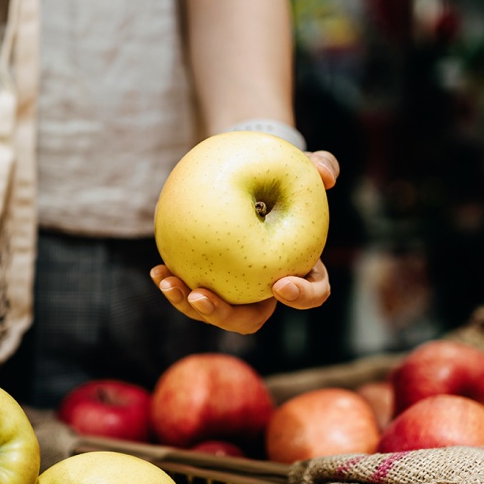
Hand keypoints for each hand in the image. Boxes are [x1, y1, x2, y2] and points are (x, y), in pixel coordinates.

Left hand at [150, 149, 338, 334]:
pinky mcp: (210, 281)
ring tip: (169, 283)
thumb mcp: (307, 164)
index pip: (311, 293)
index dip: (300, 296)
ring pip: (215, 311)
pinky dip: (174, 285)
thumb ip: (321, 165)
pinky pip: (191, 291)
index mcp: (301, 270)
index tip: (279, 284)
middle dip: (225, 315)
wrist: (250, 177)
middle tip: (202, 297)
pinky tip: (157, 270)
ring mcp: (236, 290)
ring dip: (189, 305)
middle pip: (251, 318)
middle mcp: (267, 289)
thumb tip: (326, 174)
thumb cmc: (283, 174)